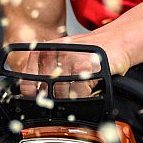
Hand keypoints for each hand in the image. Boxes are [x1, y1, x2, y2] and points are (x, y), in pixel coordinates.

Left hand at [9, 37, 130, 99]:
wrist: (116, 40)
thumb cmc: (90, 49)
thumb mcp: (62, 53)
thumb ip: (47, 69)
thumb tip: (36, 92)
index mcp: (43, 52)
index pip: (27, 81)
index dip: (32, 96)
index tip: (38, 102)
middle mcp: (52, 54)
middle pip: (45, 91)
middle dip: (55, 100)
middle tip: (66, 98)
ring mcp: (67, 59)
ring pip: (61, 94)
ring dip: (71, 98)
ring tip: (80, 89)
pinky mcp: (84, 66)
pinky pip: (78, 94)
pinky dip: (84, 97)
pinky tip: (89, 89)